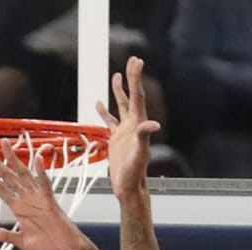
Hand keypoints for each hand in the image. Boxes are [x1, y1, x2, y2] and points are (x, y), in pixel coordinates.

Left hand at [0, 142, 99, 249]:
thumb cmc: (48, 246)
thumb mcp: (20, 242)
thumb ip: (4, 235)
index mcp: (19, 208)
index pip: (0, 188)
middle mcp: (27, 199)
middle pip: (9, 176)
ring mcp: (38, 199)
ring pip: (24, 174)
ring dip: (14, 160)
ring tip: (4, 145)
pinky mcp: (50, 203)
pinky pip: (45, 185)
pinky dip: (41, 172)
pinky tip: (36, 159)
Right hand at [96, 56, 160, 199]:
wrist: (128, 186)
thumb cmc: (135, 172)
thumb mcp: (139, 154)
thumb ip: (143, 137)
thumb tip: (153, 125)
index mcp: (138, 124)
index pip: (137, 96)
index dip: (136, 79)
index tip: (136, 62)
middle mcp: (132, 124)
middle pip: (131, 96)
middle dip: (131, 78)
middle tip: (132, 60)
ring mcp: (124, 131)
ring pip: (120, 106)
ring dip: (119, 91)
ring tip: (116, 76)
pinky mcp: (115, 139)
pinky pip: (109, 121)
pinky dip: (104, 112)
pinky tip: (99, 104)